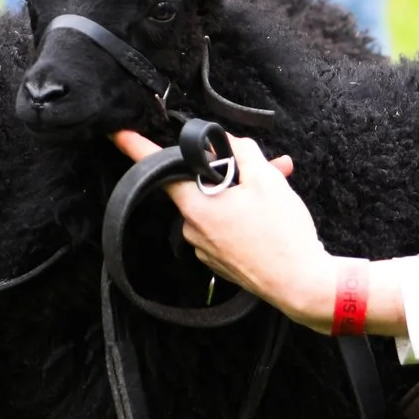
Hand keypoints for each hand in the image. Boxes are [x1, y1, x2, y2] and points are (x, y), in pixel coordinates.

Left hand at [110, 128, 341, 329]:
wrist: (302, 285)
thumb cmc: (283, 234)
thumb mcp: (268, 181)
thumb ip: (244, 153)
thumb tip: (231, 144)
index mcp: (196, 206)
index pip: (156, 169)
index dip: (135, 147)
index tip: (116, 132)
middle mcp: (192, 228)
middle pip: (199, 186)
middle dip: (229, 173)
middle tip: (264, 166)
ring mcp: (204, 248)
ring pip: (217, 207)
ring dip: (242, 195)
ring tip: (278, 189)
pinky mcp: (219, 261)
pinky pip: (225, 227)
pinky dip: (243, 217)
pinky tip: (271, 216)